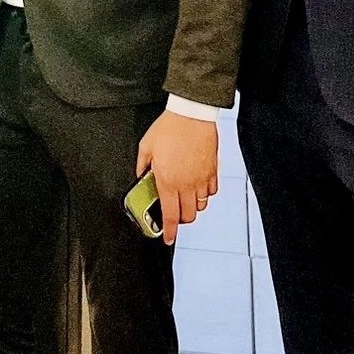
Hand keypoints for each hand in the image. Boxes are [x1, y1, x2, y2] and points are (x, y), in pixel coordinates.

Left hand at [136, 109, 217, 244]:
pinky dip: (205, 195)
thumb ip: (142, 166)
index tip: (167, 238)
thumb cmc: (169, 128)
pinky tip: (197, 187)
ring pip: (201, 206)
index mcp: (167, 181)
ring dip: (193, 207)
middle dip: (180, 219)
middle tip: (174, 213)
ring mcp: (201, 179)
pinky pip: (211, 192)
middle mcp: (186, 184)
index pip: (169, 215)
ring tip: (185, 199)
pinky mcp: (212, 171)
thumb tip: (141, 177)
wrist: (192, 115)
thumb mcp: (146, 147)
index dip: (169, 231)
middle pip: (188, 215)